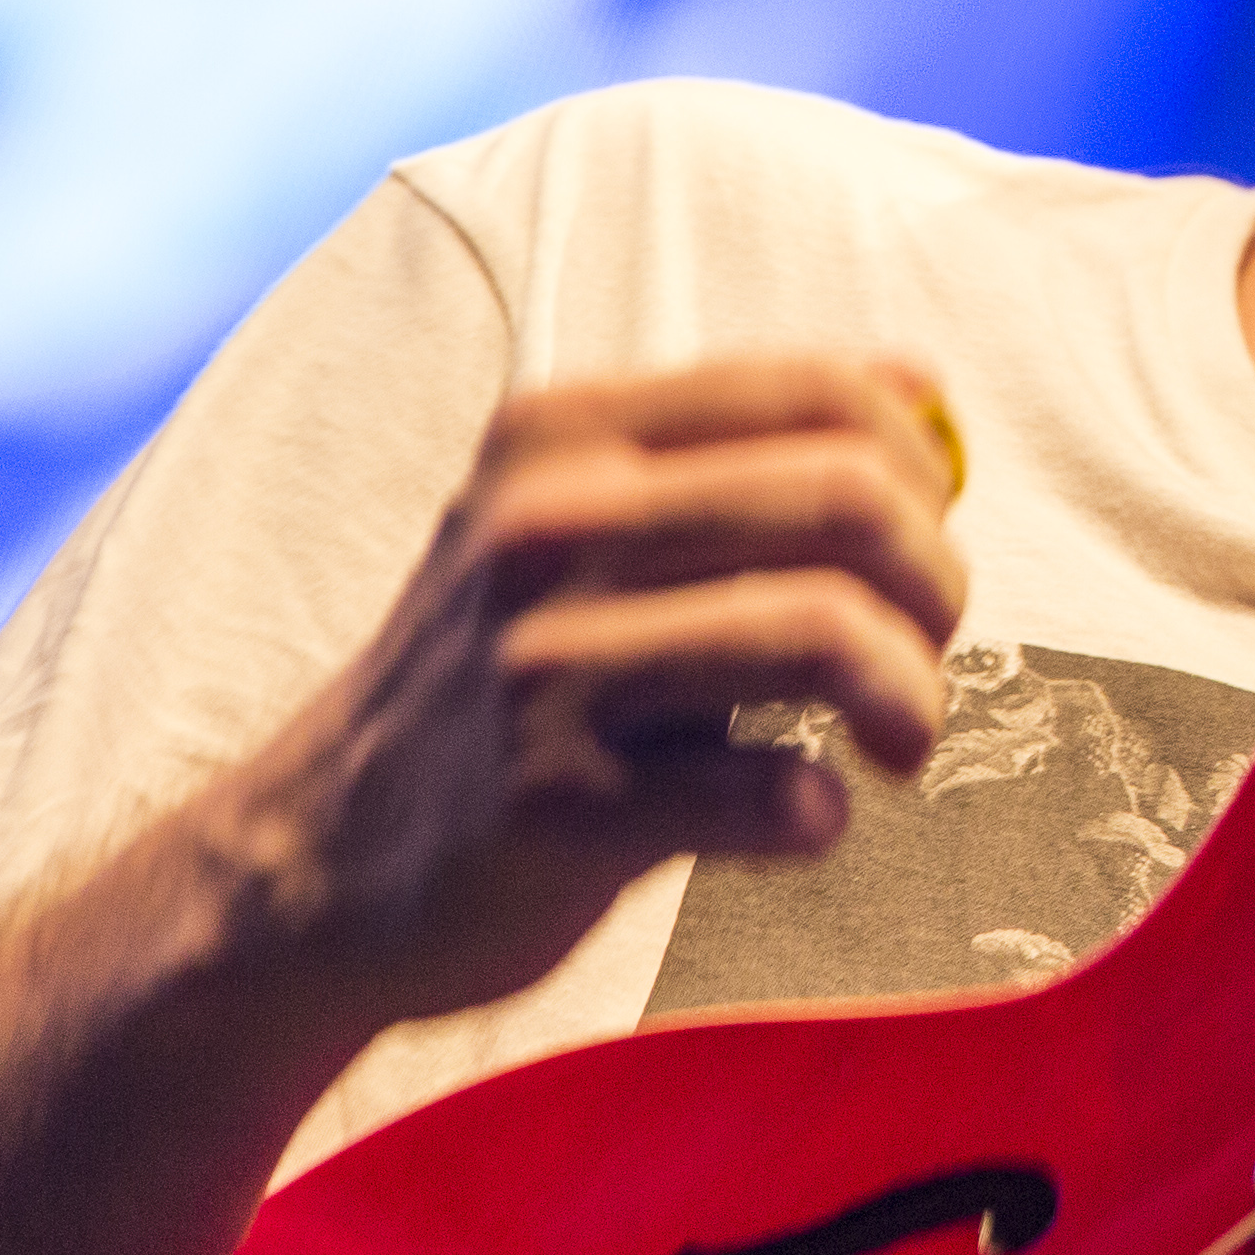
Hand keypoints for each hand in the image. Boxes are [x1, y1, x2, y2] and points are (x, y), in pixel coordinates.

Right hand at [212, 357, 970, 1030]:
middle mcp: (543, 529)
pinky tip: (804, 815)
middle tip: (925, 650)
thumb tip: (923, 392)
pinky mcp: (556, 807)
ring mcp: (541, 669)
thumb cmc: (500, 681)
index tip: (923, 539)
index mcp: (563, 436)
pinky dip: (822, 810)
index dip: (923, 468)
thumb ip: (732, 460)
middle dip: (938, 583)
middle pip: (852, 500)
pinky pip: (771, 791)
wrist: (316, 862)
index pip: (823, 392)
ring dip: (910, 698)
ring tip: (897, 740)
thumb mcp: (573, 526)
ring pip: (828, 633)